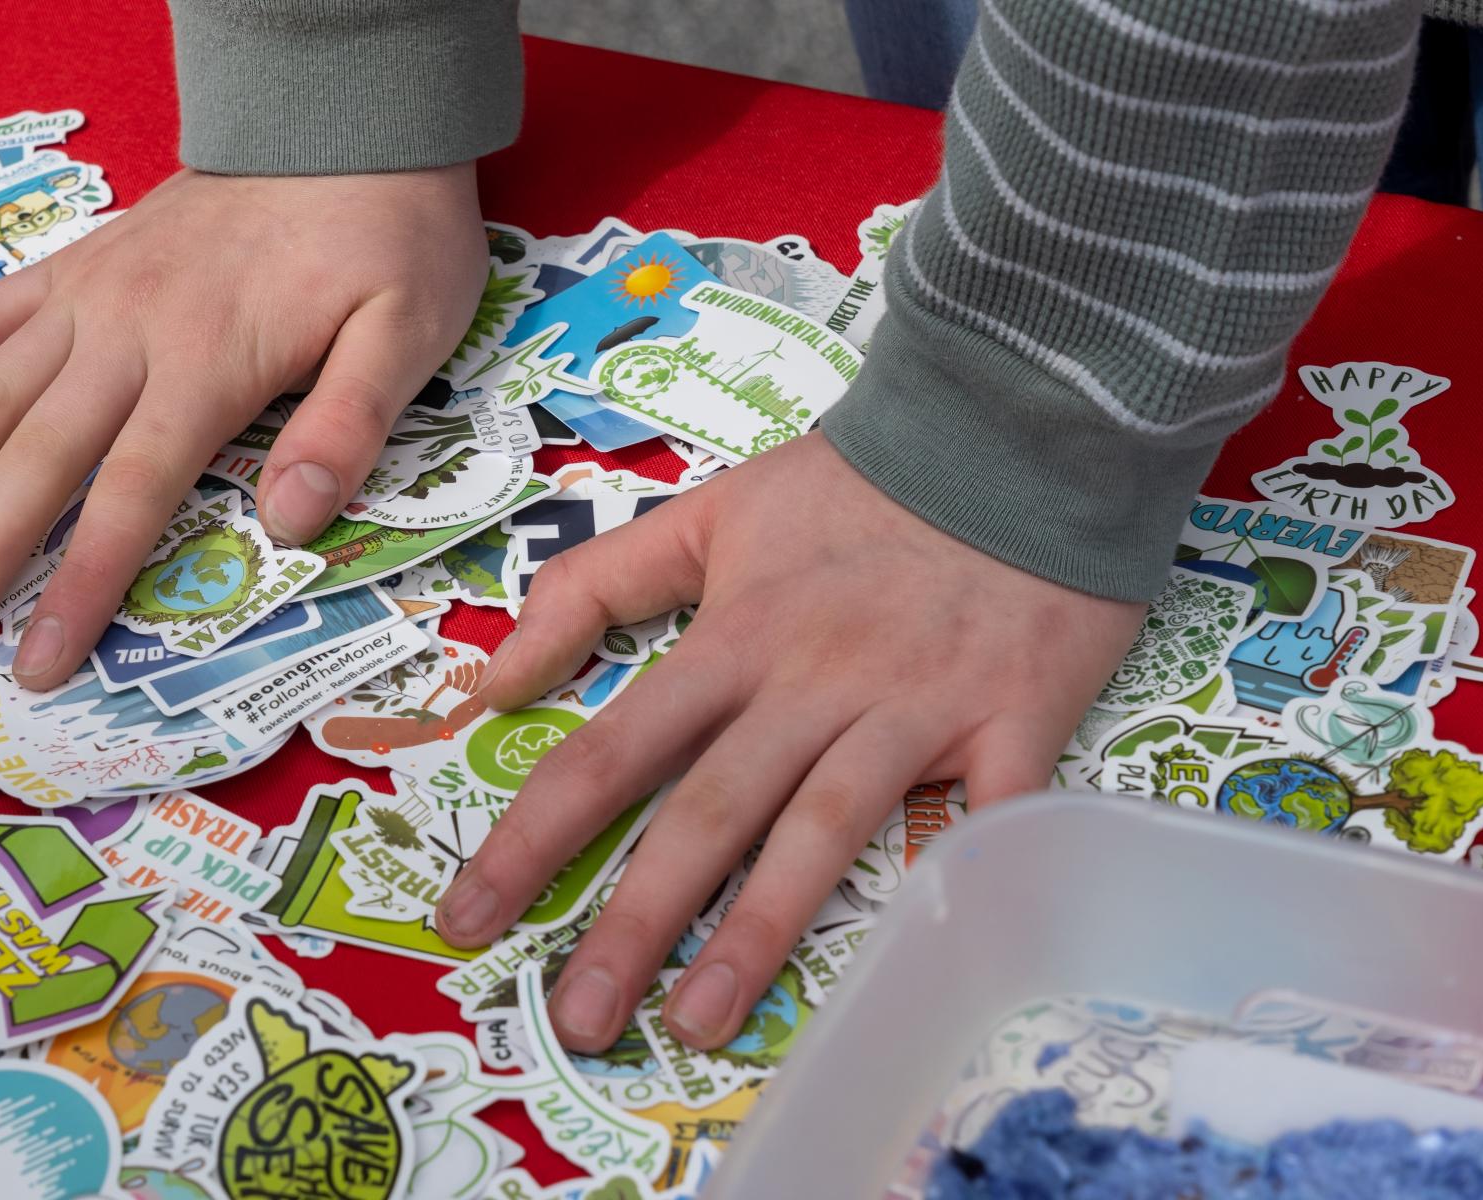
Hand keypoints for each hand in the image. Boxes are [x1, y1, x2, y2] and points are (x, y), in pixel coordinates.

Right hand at [0, 165, 488, 686]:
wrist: (346, 124)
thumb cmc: (388, 236)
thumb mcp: (408, 329)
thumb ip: (349, 422)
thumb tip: (289, 522)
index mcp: (210, 359)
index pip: (131, 490)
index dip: (81, 581)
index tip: (36, 660)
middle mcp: (129, 330)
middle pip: (35, 459)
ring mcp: (89, 296)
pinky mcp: (72, 269)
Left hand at [433, 432, 1144, 1052]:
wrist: (1013, 424)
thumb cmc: (856, 484)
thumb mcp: (707, 513)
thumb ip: (594, 587)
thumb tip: (490, 678)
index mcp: (733, 639)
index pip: (610, 751)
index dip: (532, 838)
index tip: (468, 918)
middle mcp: (809, 683)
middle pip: (706, 812)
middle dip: (634, 919)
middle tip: (575, 1020)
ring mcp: (913, 706)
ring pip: (823, 831)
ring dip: (760, 932)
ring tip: (696, 1022)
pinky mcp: (1014, 719)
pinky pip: (989, 815)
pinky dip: (967, 881)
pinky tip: (924, 961)